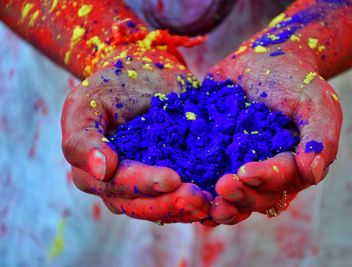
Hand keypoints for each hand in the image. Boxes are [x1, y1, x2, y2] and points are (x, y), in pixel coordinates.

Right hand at [62, 61, 210, 223]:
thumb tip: (101, 170)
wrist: (145, 74)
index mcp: (92, 172)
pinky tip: (218, 202)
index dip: (143, 184)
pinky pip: (180, 199)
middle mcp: (117, 186)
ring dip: (187, 209)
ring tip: (211, 203)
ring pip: (162, 209)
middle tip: (197, 196)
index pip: (116, 185)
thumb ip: (84, 137)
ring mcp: (143, 187)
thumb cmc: (113, 84)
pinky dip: (198, 204)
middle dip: (169, 203)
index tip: (171, 178)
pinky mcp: (169, 181)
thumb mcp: (88, 101)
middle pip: (141, 205)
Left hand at [208, 48, 341, 223]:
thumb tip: (314, 174)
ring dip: (220, 206)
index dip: (263, 180)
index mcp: (292, 165)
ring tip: (202, 205)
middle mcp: (266, 174)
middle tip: (221, 188)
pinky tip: (183, 194)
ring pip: (232, 198)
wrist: (263, 60)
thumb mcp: (316, 102)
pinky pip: (206, 179)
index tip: (245, 172)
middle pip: (256, 197)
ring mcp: (238, 167)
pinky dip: (198, 191)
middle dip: (240, 196)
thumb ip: (320, 137)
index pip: (281, 180)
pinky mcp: (215, 158)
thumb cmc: (294, 80)